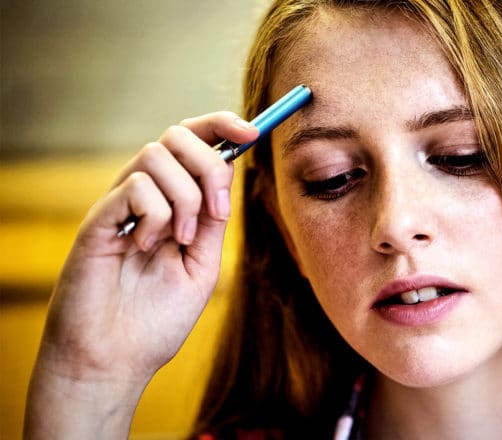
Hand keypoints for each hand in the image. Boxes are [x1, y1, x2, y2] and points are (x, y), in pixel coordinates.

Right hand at [24, 112, 258, 438]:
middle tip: (216, 211)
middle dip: (209, 164)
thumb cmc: (156, 319)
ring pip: (157, 155)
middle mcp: (145, 196)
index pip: (194, 143)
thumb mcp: (202, 266)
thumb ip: (213, 222)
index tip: (252, 132)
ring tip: (179, 240)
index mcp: (172, 203)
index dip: (222, 126)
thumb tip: (228, 174)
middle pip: (177, 136)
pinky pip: (136, 186)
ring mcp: (119, 205)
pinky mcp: (98, 219)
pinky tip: (147, 247)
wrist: (116, 359)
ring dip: (184, 197)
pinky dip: (156, 214)